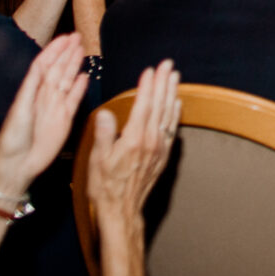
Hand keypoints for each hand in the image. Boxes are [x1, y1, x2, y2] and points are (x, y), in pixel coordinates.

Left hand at [0, 34, 87, 194]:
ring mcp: (55, 107)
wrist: (19, 164)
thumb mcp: (19, 110)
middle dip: (67, 52)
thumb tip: (40, 65)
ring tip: (82, 50)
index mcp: (31, 91)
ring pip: (67, 80)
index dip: (54, 50)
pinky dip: (80, 87)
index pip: (45, 64)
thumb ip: (31, 88)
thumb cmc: (12, 139)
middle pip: (58, 69)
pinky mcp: (65, 119)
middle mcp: (44, 96)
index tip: (65, 38)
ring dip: (74, 65)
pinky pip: (74, 99)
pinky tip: (85, 76)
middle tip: (77, 37)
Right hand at [86, 60, 179, 225]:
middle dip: (164, 83)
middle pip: (159, 106)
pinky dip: (175, 114)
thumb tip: (106, 113)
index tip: (151, 69)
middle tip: (168, 64)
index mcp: (134, 139)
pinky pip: (172, 130)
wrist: (122, 211)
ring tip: (175, 76)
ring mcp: (159, 148)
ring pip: (168, 115)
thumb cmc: (105, 186)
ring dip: (171, 93)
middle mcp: (151, 141)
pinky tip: (177, 104)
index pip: (143, 106)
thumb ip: (104, 135)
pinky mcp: (163, 156)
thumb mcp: (98, 160)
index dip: (147, 86)